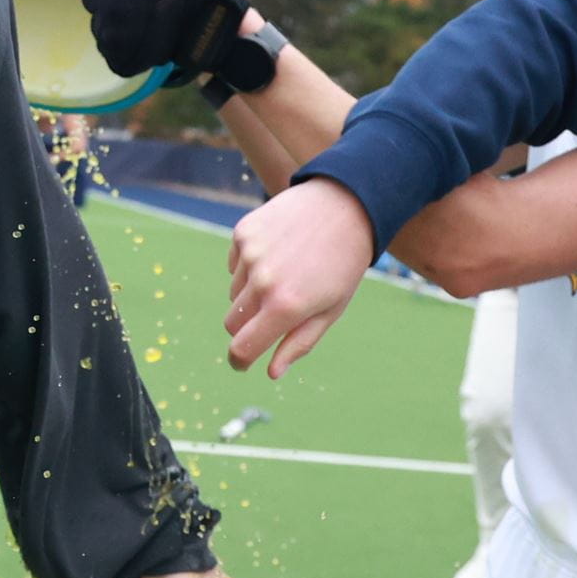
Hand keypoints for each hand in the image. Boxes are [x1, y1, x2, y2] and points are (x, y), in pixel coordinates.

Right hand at [225, 179, 377, 376]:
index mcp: (286, 306)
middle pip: (232, 322)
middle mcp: (262, 281)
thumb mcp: (330, 310)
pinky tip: (277, 254)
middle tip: (273, 315)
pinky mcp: (243, 233)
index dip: (239, 360)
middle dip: (247, 327)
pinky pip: (234, 265)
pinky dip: (249, 267)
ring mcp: (249, 254)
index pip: (242, 347)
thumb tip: (270, 372)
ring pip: (234, 293)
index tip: (242, 363)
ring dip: (251, 294)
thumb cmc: (342, 265)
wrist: (344, 205)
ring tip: (285, 275)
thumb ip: (298, 343)